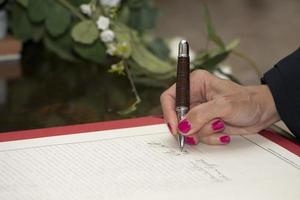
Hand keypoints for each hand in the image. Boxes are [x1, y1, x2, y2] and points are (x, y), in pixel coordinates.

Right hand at [160, 70, 279, 144]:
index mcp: (194, 84)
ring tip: (220, 125)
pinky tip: (223, 133)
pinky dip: (210, 138)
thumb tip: (183, 127)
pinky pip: (199, 136)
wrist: (263, 112)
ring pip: (188, 129)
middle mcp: (194, 97)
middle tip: (198, 134)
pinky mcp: (205, 124)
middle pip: (177, 117)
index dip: (169, 113)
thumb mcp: (224, 105)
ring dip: (204, 132)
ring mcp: (199, 112)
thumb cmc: (247, 101)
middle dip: (189, 128)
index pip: (170, 97)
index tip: (176, 128)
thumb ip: (201, 115)